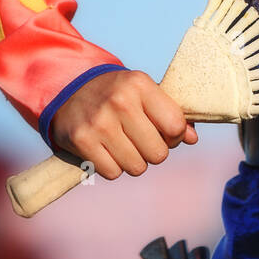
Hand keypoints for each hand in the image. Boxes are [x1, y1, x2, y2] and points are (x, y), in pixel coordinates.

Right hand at [49, 69, 197, 179]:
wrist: (67, 88)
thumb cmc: (116, 93)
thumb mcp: (144, 92)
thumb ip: (171, 113)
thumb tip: (192, 138)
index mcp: (140, 85)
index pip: (175, 126)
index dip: (174, 136)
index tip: (162, 132)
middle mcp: (120, 102)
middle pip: (158, 154)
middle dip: (153, 152)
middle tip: (141, 140)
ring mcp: (99, 122)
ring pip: (137, 167)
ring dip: (133, 162)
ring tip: (123, 145)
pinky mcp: (81, 141)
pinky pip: (113, 173)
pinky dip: (113, 167)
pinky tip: (106, 151)